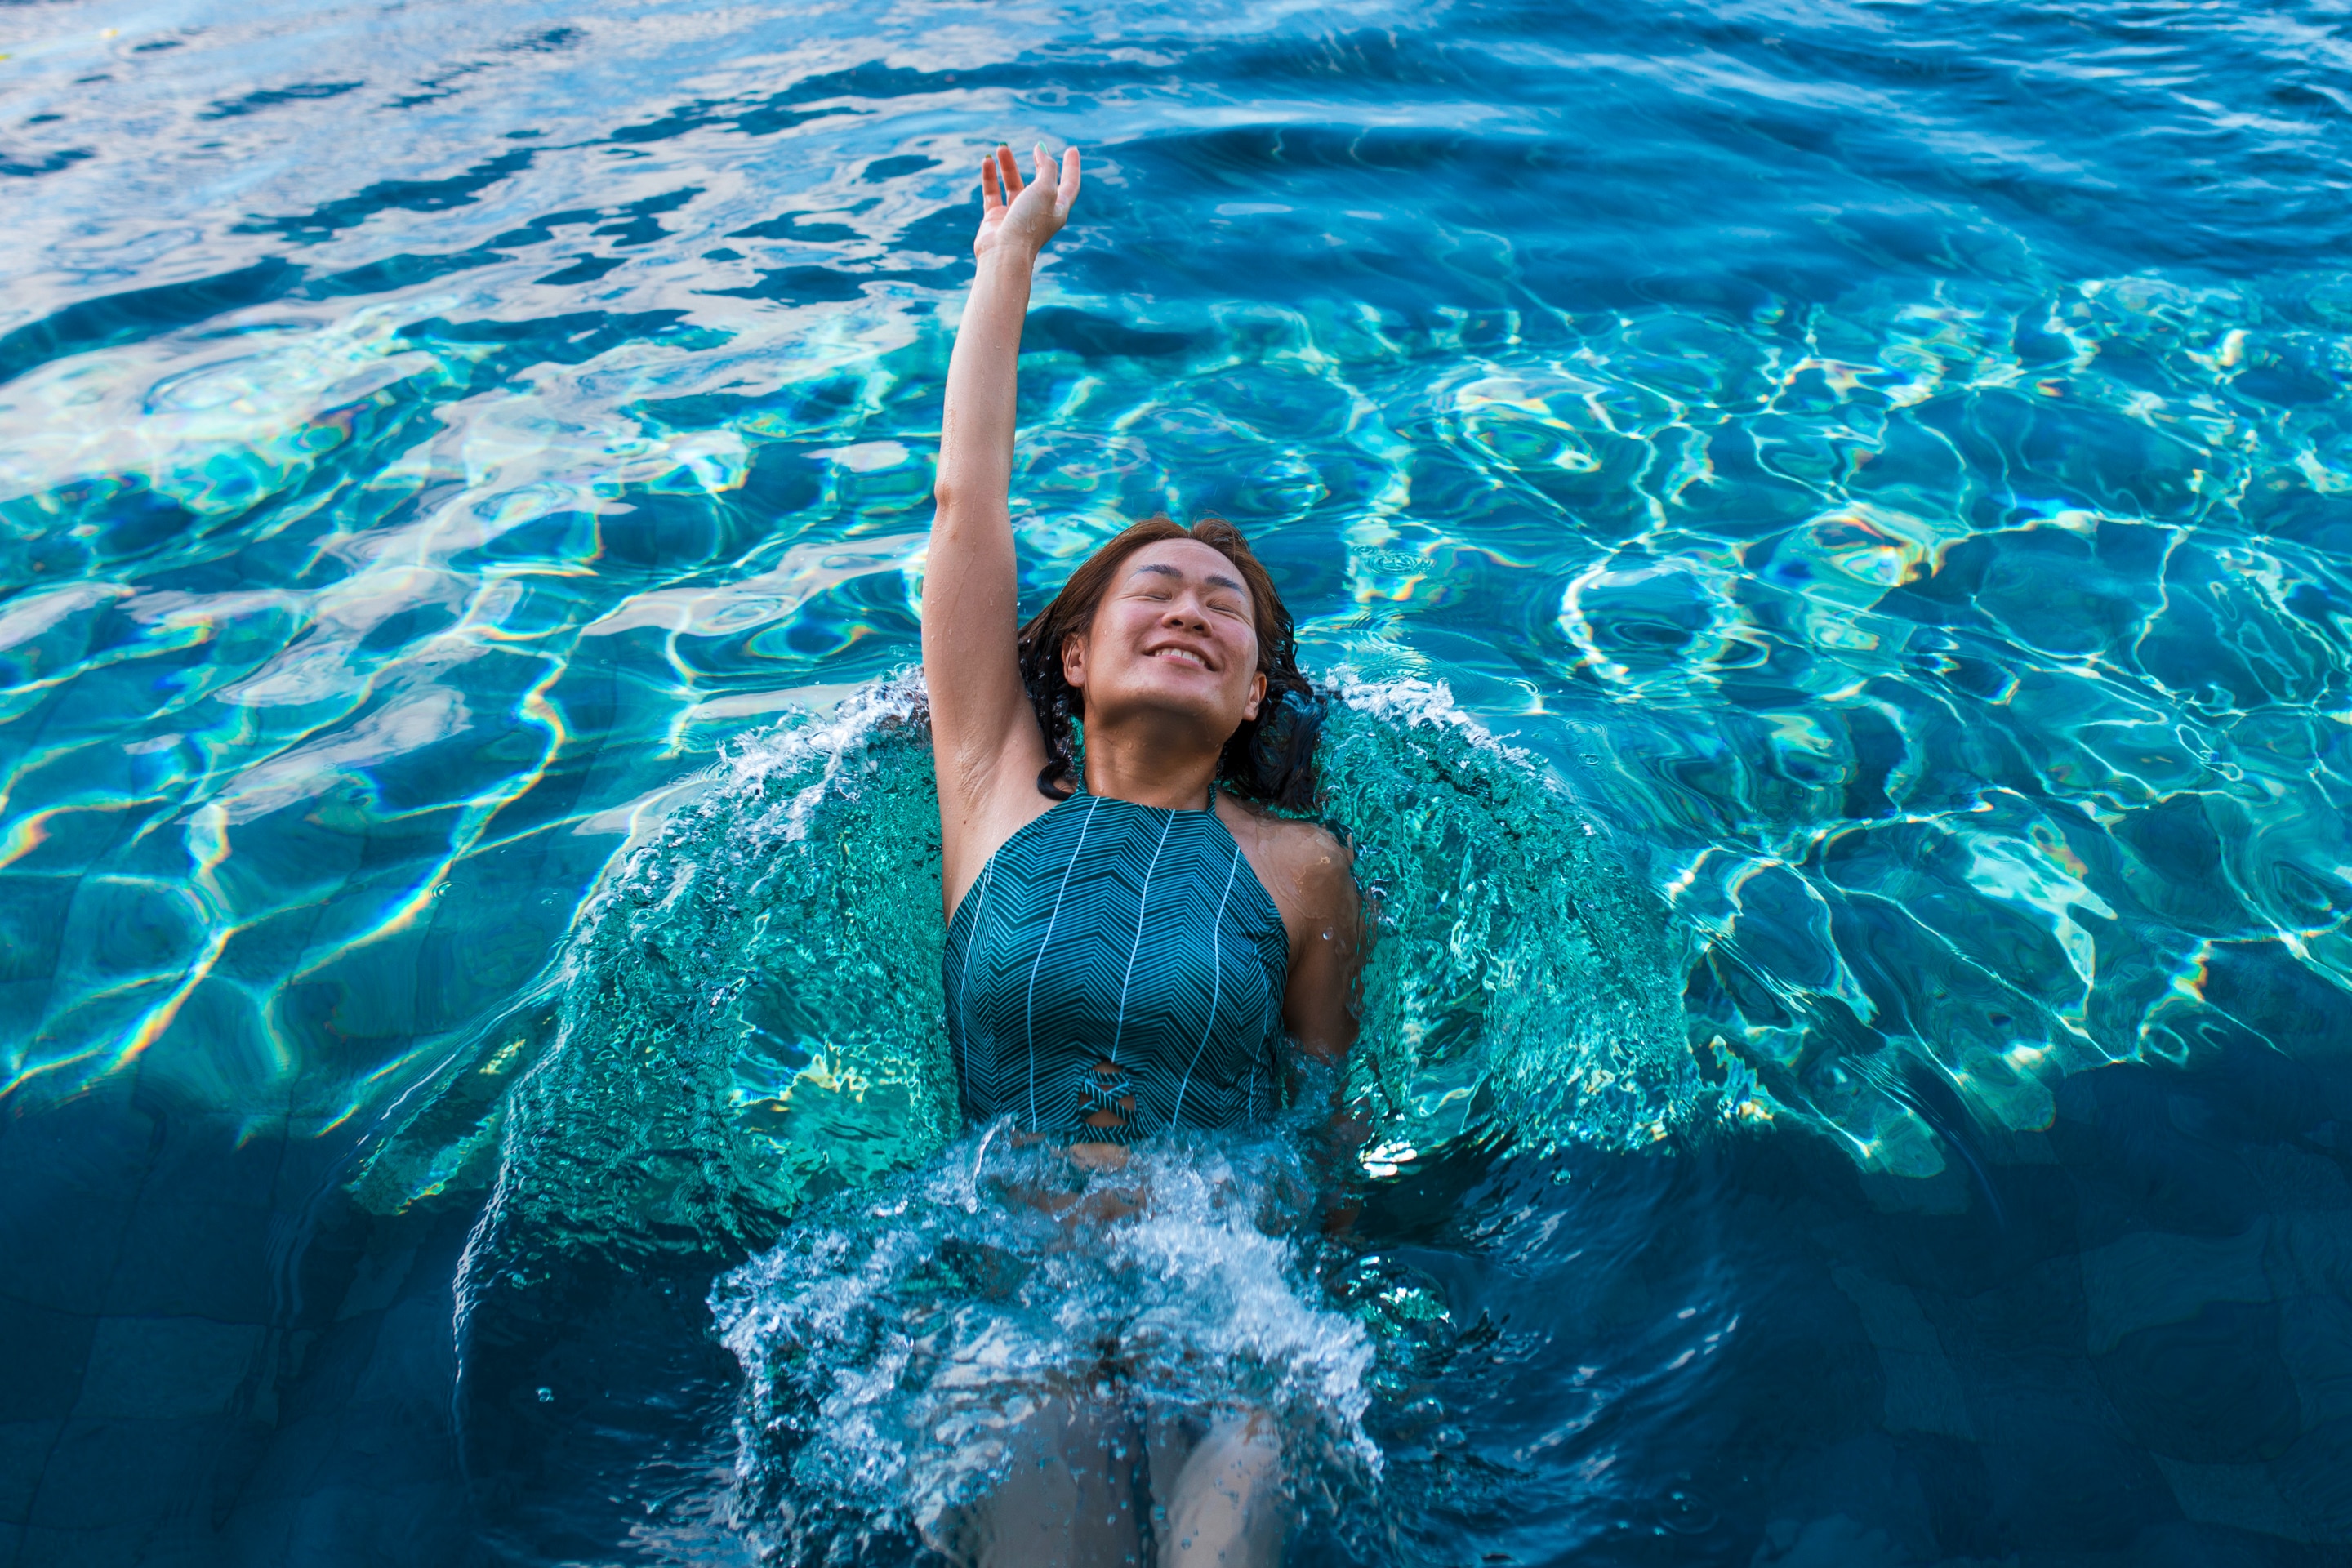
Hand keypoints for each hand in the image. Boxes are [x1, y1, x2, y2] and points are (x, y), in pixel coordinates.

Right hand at [974, 142, 1079, 261]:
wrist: (1004, 253)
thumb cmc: (1029, 223)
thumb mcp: (1045, 189)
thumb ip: (1047, 167)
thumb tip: (1042, 151)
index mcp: (1057, 210)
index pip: (1069, 185)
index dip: (1071, 167)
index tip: (1072, 150)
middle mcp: (1038, 213)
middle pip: (1040, 182)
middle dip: (1038, 164)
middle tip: (1036, 147)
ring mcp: (1016, 216)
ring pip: (1013, 185)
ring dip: (1008, 166)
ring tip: (1002, 147)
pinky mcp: (996, 218)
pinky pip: (993, 192)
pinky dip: (990, 177)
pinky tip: (988, 161)